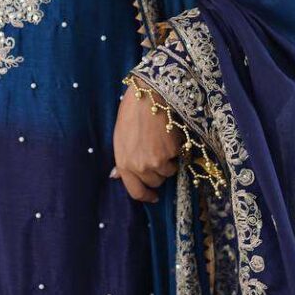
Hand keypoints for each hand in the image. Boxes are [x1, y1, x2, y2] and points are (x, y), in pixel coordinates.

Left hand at [112, 78, 182, 202]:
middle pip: (155, 182)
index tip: (153, 197)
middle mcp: (141, 167)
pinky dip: (176, 152)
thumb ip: (121, 161)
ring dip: (168, 163)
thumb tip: (116, 176)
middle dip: (157, 173)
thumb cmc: (131, 115)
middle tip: (156, 157)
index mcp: (124, 164)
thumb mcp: (119, 139)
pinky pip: (178, 160)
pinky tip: (169, 137)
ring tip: (162, 144)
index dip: (146, 196)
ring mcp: (158, 161)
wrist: (148, 97)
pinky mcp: (172, 153)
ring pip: (168, 173)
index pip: (136, 192)